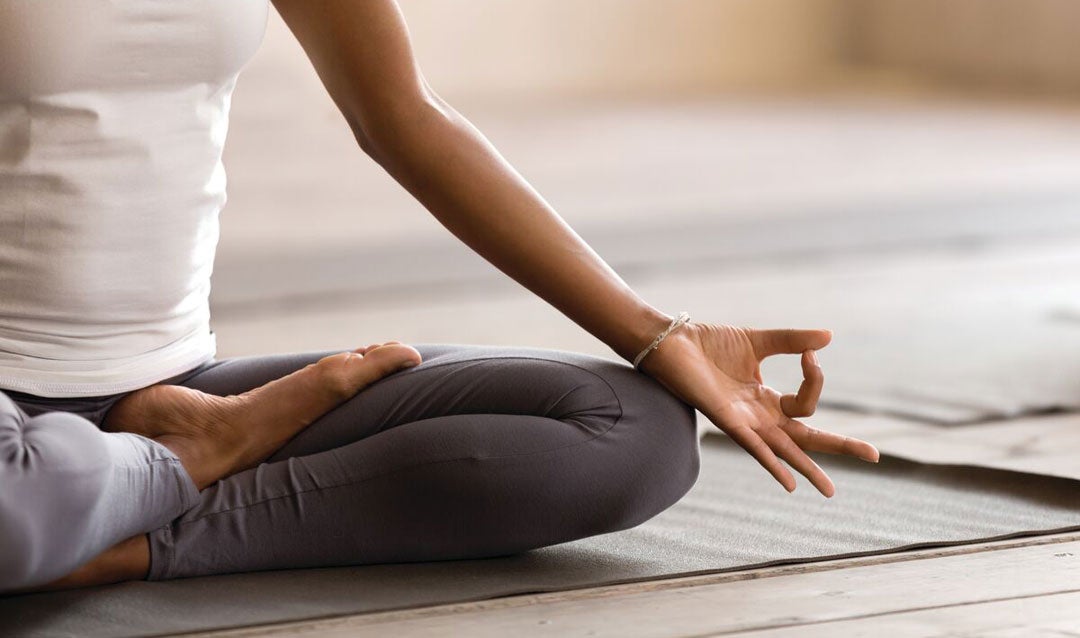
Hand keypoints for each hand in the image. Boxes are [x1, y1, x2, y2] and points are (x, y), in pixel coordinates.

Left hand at [638, 323, 878, 496]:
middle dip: (839, 447)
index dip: (816, 377)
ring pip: (784, 449)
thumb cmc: (707, 344)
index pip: (807, 402)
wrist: (670, 342)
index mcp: (766, 399)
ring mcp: (743, 421)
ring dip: (808, 468)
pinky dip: (772, 463)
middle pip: (806, 437)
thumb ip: (791, 341)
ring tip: (831, 490)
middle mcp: (758, 416)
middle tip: (874, 457)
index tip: (811, 353)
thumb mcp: (757, 341)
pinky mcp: (725, 419)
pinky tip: (789, 483)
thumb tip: (828, 338)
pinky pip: (753, 446)